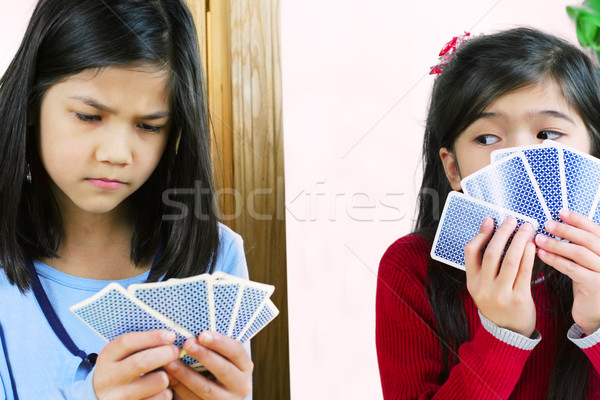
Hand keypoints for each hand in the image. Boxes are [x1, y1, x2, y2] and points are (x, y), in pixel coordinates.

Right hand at [93, 330, 179, 399]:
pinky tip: (158, 391)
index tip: (170, 335)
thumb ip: (138, 347)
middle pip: (143, 363)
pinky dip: (165, 393)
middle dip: (166, 353)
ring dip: (166, 375)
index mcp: (106, 358)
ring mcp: (119, 397)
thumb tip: (169, 338)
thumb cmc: (119, 372)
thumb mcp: (119, 357)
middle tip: (175, 351)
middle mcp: (109, 378)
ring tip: (164, 374)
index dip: (152, 337)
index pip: (127, 343)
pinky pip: (161, 398)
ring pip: (158, 381)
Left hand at [164, 331, 252, 399]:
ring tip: (170, 362)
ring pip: (207, 388)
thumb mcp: (222, 355)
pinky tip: (168, 376)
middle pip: (224, 370)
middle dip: (204, 356)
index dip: (220, 342)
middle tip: (187, 343)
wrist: (215, 392)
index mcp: (245, 366)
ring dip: (186, 374)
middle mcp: (241, 385)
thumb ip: (214, 344)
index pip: (236, 351)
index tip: (202, 334)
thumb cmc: (215, 364)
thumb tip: (194, 324)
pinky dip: (180, 388)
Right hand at [464, 217, 536, 336]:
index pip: (471, 252)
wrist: (508, 333)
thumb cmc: (497, 304)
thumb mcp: (482, 287)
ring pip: (509, 261)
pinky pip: (524, 272)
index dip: (481, 234)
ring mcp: (501, 294)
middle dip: (503, 233)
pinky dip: (528, 256)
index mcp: (471, 282)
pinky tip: (532, 245)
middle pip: (492, 253)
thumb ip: (484, 265)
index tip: (490, 220)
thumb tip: (491, 233)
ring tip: (526, 228)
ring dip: (518, 241)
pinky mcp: (519, 299)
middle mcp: (484, 288)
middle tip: (512, 220)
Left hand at [536, 210, 599, 334]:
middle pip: (587, 239)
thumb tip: (558, 226)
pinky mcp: (595, 285)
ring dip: (556, 244)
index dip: (578, 220)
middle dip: (565, 230)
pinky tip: (542, 255)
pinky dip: (555, 260)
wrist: (596, 314)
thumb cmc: (588, 284)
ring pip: (579, 253)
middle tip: (547, 224)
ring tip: (539, 239)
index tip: (561, 212)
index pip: (594, 230)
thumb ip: (578, 246)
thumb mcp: (586, 262)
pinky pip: (572, 269)